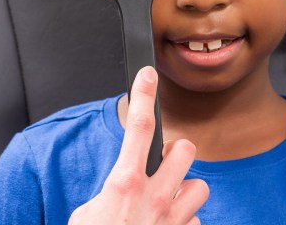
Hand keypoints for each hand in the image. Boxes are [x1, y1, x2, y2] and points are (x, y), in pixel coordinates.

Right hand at [69, 66, 208, 224]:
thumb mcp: (85, 213)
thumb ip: (109, 192)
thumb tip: (120, 188)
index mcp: (124, 185)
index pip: (139, 127)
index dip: (144, 96)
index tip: (147, 76)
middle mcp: (154, 199)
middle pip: (184, 150)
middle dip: (175, 152)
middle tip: (162, 162)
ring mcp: (172, 220)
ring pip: (200, 186)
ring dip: (185, 188)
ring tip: (169, 196)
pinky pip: (195, 220)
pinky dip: (184, 219)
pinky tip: (168, 223)